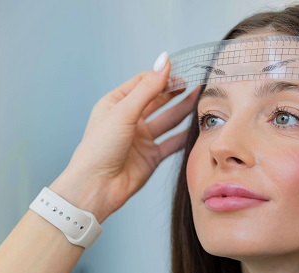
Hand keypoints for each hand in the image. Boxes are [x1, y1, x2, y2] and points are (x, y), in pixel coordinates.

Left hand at [51, 57, 199, 222]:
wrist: (97, 187)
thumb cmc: (100, 148)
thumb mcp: (124, 112)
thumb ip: (148, 88)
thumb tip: (165, 60)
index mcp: (116, 104)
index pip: (143, 83)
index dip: (162, 76)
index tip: (181, 72)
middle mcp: (130, 120)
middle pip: (158, 100)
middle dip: (176, 91)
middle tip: (196, 83)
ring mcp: (142, 138)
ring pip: (168, 120)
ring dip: (184, 110)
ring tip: (202, 99)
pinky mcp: (152, 156)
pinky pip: (172, 142)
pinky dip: (185, 135)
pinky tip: (198, 127)